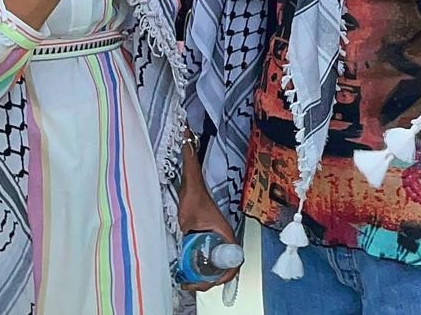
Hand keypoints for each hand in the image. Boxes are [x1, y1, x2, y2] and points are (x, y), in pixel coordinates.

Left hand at [178, 157, 239, 292]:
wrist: (190, 199)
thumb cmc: (193, 194)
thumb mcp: (191, 186)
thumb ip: (191, 163)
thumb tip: (187, 137)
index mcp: (224, 233)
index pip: (234, 259)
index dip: (226, 273)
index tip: (210, 280)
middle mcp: (224, 240)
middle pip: (224, 268)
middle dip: (210, 281)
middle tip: (191, 284)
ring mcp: (216, 245)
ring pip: (216, 269)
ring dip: (203, 279)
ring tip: (186, 282)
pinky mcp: (209, 249)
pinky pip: (210, 267)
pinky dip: (200, 275)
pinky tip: (186, 276)